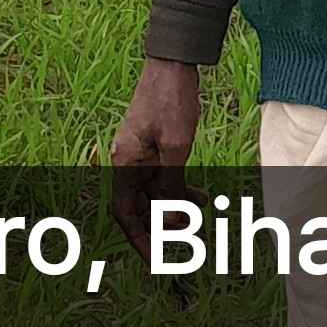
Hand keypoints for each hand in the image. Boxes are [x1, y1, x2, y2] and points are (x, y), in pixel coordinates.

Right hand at [107, 59, 203, 262]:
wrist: (173, 63)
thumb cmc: (172, 100)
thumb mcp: (176, 147)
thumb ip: (171, 184)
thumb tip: (171, 218)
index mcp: (125, 163)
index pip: (125, 213)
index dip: (139, 240)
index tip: (155, 263)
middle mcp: (128, 162)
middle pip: (139, 206)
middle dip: (161, 225)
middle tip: (187, 237)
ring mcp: (140, 154)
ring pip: (154, 194)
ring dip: (174, 208)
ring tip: (200, 215)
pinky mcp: (154, 147)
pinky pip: (164, 177)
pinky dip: (180, 190)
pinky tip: (202, 197)